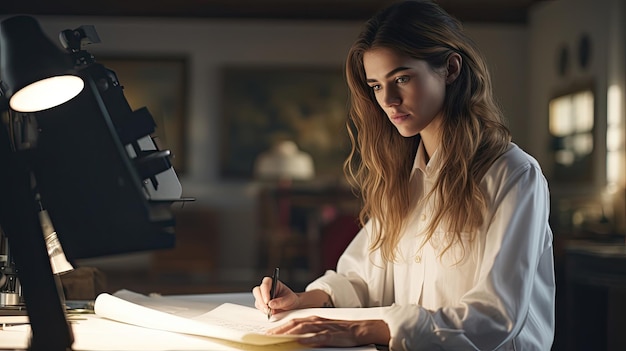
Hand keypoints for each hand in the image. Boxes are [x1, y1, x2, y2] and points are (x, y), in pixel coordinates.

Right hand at [252, 276, 299, 315]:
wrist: (291, 306)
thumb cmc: (290, 299)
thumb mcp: (289, 299)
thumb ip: (280, 301)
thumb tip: (270, 304)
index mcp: (272, 283)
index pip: (265, 284)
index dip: (265, 292)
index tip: (267, 301)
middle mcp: (266, 288)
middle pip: (257, 291)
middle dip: (261, 300)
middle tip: (267, 308)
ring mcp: (262, 296)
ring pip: (257, 300)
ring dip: (262, 307)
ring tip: (270, 312)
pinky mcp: (261, 303)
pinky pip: (258, 307)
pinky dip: (263, 310)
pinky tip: (269, 313)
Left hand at [267, 316, 389, 346]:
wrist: (360, 328)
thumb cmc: (341, 330)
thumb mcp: (322, 328)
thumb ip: (309, 332)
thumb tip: (295, 339)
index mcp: (312, 318)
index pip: (292, 322)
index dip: (279, 327)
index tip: (268, 334)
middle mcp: (315, 321)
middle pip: (293, 325)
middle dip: (279, 331)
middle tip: (267, 337)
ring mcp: (322, 328)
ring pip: (301, 330)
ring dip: (288, 334)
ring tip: (277, 339)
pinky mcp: (330, 335)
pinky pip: (316, 337)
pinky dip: (306, 340)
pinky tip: (299, 342)